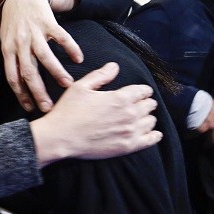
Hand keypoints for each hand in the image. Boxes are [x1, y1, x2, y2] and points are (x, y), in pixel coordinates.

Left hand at [0, 0, 82, 112]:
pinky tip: (78, 58)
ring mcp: (34, 33)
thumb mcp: (6, 42)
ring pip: (45, 57)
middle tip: (48, 106)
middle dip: (38, 91)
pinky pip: (61, 37)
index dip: (21, 94)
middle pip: (29, 72)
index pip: (13, 77)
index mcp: (8, 51)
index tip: (30, 108)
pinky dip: (71, 48)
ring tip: (68, 85)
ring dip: (57, 72)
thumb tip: (19, 86)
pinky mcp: (48, 22)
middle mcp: (20, 43)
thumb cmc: (14, 24)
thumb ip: (13, 61)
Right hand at [29, 62, 161, 165]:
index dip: (142, 90)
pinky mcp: (128, 146)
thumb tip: (114, 66)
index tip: (138, 93)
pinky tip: (152, 133)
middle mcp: (129, 113)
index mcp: (120, 97)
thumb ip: (100, 76)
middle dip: (145, 103)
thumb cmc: (67, 111)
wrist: (60, 138)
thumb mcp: (80, 87)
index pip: (143, 91)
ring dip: (147, 118)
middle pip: (149, 105)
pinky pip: (151, 140)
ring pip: (151, 121)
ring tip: (139, 119)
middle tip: (138, 105)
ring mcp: (130, 131)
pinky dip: (154, 135)